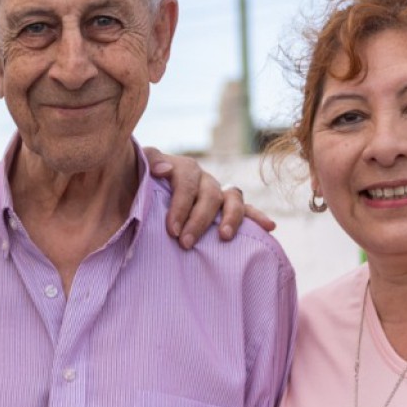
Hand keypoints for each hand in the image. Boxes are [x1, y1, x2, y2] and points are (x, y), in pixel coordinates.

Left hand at [145, 148, 277, 248]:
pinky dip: (258, 217)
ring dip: (231, 217)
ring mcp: (217, 192)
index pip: (186, 181)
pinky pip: (246, 210)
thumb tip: (163, 170)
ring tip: (224, 237)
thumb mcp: (136, 171)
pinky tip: (269, 227)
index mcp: (182, 168)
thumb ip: (148, 163)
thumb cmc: (136, 187)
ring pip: (232, 198)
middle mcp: (203, 178)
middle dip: (199, 220)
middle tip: (185, 243)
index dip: (180, 205)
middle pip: (209, 194)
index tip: (171, 230)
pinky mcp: (226, 208)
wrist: (139, 196)